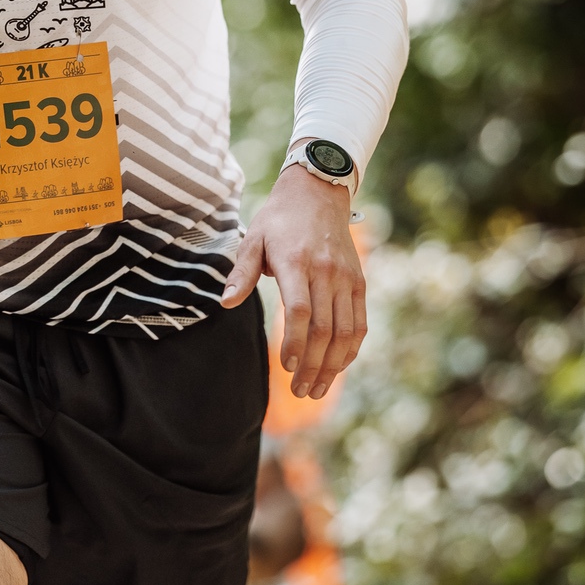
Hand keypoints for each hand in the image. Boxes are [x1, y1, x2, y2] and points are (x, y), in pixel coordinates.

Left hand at [222, 164, 365, 398]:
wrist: (318, 193)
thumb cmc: (279, 219)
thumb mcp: (253, 238)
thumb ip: (241, 273)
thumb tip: (225, 303)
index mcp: (296, 262)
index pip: (300, 311)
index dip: (296, 343)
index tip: (286, 367)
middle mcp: (326, 272)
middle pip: (325, 329)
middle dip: (313, 366)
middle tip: (300, 391)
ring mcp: (346, 278)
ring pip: (346, 331)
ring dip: (333, 365)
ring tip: (316, 389)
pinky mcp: (358, 282)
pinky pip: (359, 323)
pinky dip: (350, 349)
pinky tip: (338, 367)